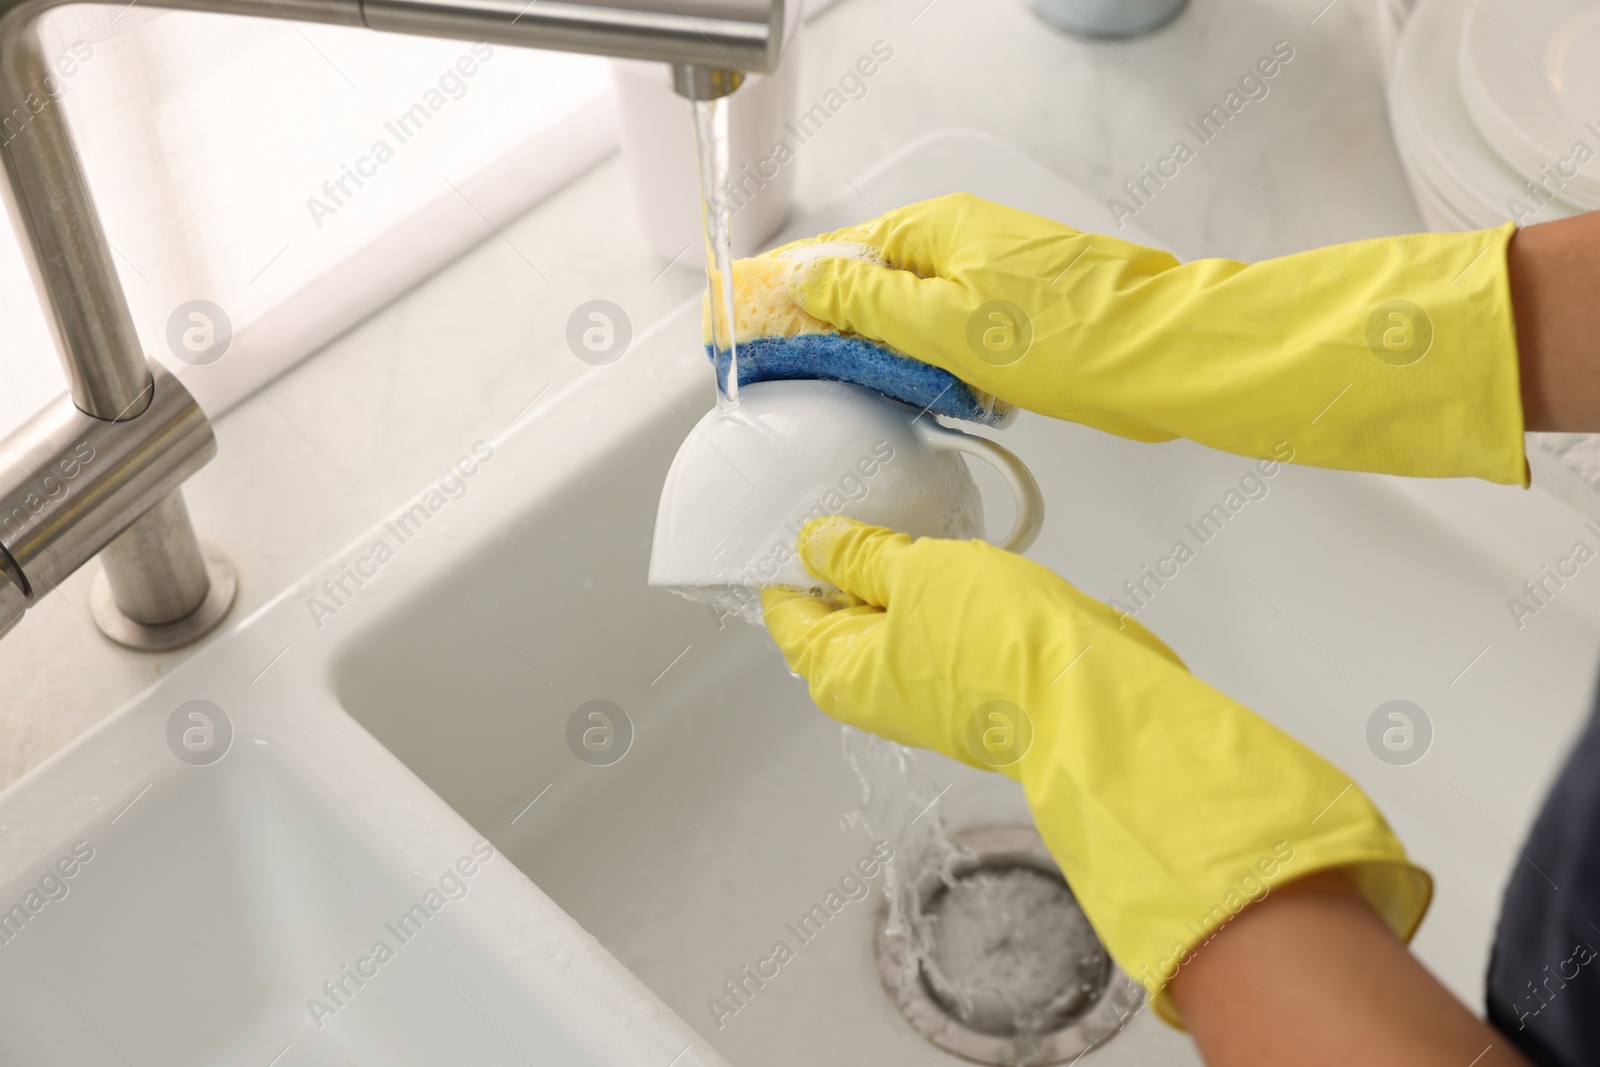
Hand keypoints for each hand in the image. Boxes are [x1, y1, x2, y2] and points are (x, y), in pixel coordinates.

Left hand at [762, 517, 1429, 1024]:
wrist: (1093, 695)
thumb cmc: (995, 639)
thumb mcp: (914, 574)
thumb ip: (860, 556)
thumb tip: (814, 543)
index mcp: (838, 672)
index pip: (786, 612)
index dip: (786, 561)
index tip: (797, 513)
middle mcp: (873, 688)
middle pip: (836, 616)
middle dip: (841, 563)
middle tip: (854, 500)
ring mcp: (925, 686)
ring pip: (890, 619)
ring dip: (895, 573)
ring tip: (904, 518)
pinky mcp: (972, 678)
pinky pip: (936, 627)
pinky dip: (936, 591)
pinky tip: (948, 553)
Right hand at [776, 193, 1526, 484]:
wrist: (1163, 357)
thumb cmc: (1072, 337)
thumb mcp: (947, 323)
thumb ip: (869, 301)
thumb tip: (808, 279)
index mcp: (938, 228)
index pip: (839, 252)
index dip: (790, 288)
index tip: (748, 320)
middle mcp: (963, 241)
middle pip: (872, 280)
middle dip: (832, 324)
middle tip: (793, 369)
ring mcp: (993, 276)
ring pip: (912, 311)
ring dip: (885, 348)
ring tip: (853, 387)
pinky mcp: (1019, 314)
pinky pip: (950, 332)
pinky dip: (930, 360)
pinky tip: (927, 390)